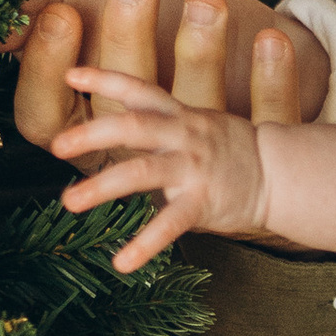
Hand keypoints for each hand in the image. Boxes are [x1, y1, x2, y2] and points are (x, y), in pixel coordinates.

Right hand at [8, 0, 306, 159]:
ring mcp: (199, 152)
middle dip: (126, 36)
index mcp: (81, 125)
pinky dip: (271, 80)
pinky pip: (265, 120)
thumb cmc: (155, 41)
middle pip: (120, 110)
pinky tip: (271, 37)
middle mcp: (135, 147)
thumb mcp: (97, 12)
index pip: (43, 115)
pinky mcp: (258, 149)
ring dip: (200, 54)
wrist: (244, 73)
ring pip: (193, 114)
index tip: (59, 12)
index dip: (46, 69)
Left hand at [57, 69, 274, 271]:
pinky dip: (144, 245)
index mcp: (178, 114)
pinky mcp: (204, 201)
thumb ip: (158, 123)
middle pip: (133, 125)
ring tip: (68, 202)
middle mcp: (183, 135)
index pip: (138, 88)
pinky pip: (170, 225)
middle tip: (56, 146)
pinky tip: (121, 262)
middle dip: (92, 133)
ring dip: (101, 187)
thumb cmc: (228, 151)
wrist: (279, 174)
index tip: (70, 73)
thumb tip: (111, 124)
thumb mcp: (195, 124)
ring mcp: (193, 167)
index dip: (104, 78)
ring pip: (142, 172)